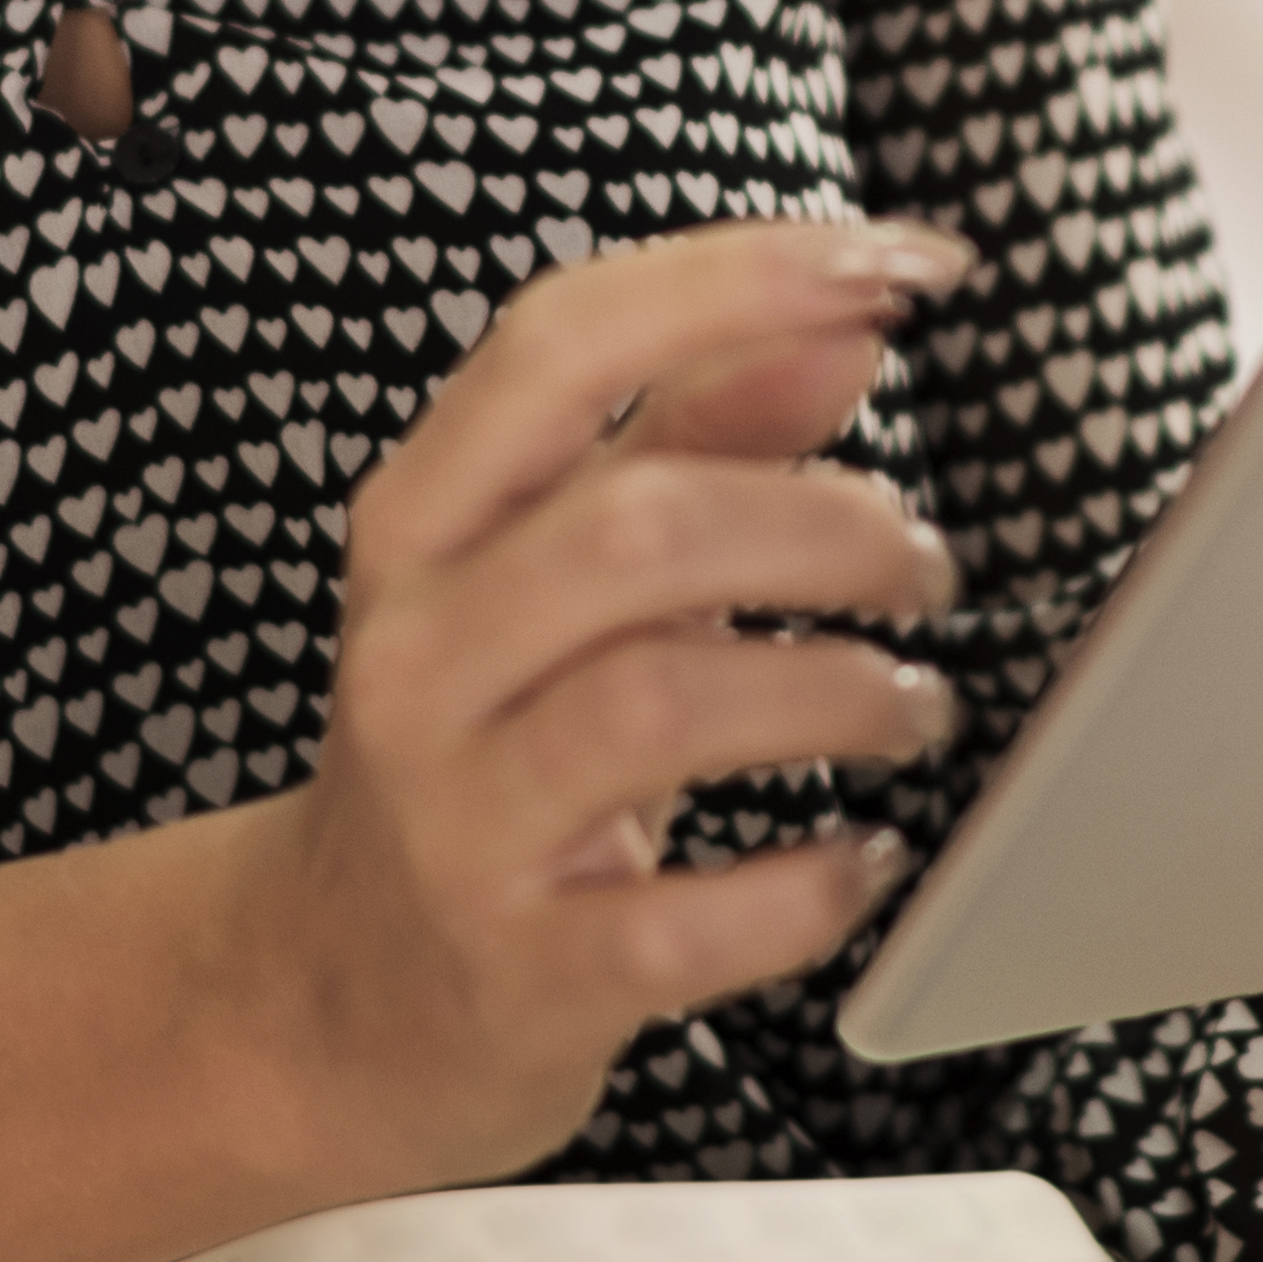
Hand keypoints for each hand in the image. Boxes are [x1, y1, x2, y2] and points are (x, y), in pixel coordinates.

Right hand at [230, 218, 971, 1196]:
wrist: (340, 995)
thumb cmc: (488, 747)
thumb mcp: (559, 575)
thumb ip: (694, 438)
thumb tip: (841, 327)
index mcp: (423, 524)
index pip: (563, 341)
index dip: (746, 279)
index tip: (908, 267)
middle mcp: (419, 654)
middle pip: (638, 527)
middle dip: (830, 526)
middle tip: (922, 568)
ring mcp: (458, 817)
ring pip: (662, 704)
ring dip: (839, 691)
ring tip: (910, 707)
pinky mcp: (519, 971)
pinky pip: (684, 921)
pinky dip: (805, 886)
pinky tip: (858, 859)